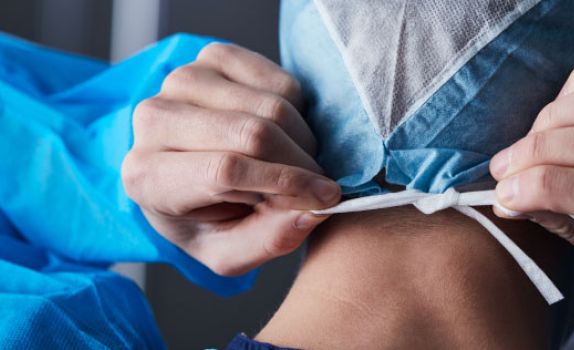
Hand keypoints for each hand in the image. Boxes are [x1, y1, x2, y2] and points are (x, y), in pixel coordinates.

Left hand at [122, 43, 339, 275]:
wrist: (188, 174)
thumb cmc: (207, 217)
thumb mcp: (230, 252)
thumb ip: (269, 241)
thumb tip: (314, 212)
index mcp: (146, 176)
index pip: (225, 170)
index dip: (285, 182)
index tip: (326, 198)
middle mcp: (153, 119)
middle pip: (253, 134)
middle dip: (301, 162)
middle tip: (317, 184)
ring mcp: (182, 80)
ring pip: (271, 105)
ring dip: (302, 140)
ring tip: (296, 163)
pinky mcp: (212, 57)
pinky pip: (279, 81)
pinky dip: (297, 110)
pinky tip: (283, 132)